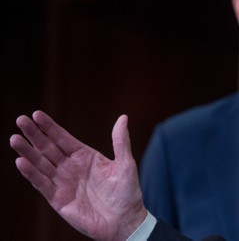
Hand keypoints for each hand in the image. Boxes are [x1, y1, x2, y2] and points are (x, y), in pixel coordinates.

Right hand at [10, 111, 147, 240]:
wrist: (124, 221)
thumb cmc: (127, 193)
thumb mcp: (125, 164)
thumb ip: (120, 141)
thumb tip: (123, 117)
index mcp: (85, 156)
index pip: (62, 138)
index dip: (49, 127)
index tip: (36, 114)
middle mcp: (70, 167)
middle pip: (48, 148)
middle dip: (34, 135)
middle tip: (20, 120)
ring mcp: (62, 182)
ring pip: (40, 164)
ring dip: (27, 152)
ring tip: (14, 139)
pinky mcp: (57, 199)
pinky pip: (41, 184)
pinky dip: (31, 174)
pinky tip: (21, 162)